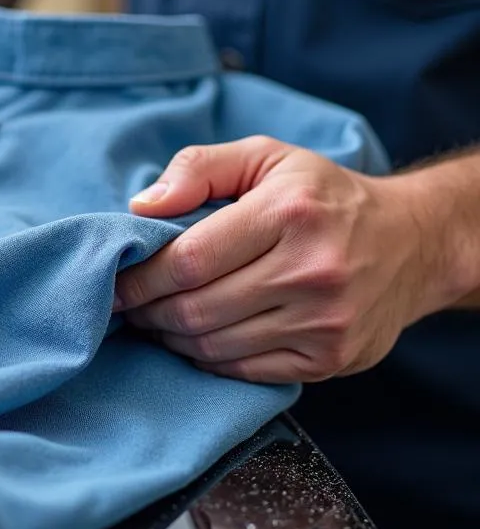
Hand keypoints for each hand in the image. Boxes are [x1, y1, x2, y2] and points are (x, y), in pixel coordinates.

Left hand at [112, 136, 439, 382]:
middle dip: (147, 311)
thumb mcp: (266, 156)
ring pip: (214, 346)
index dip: (141, 278)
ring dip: (169, 338)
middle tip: (126, 306)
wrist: (413, 243)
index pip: (190, 259)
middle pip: (196, 309)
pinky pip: (244, 371)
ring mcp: (324, 322)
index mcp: (290, 213)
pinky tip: (191, 340)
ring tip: (152, 321)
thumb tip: (142, 205)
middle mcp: (311, 271)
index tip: (114, 281)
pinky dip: (205, 359)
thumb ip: (200, 168)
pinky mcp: (329, 359)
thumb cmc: (322, 196)